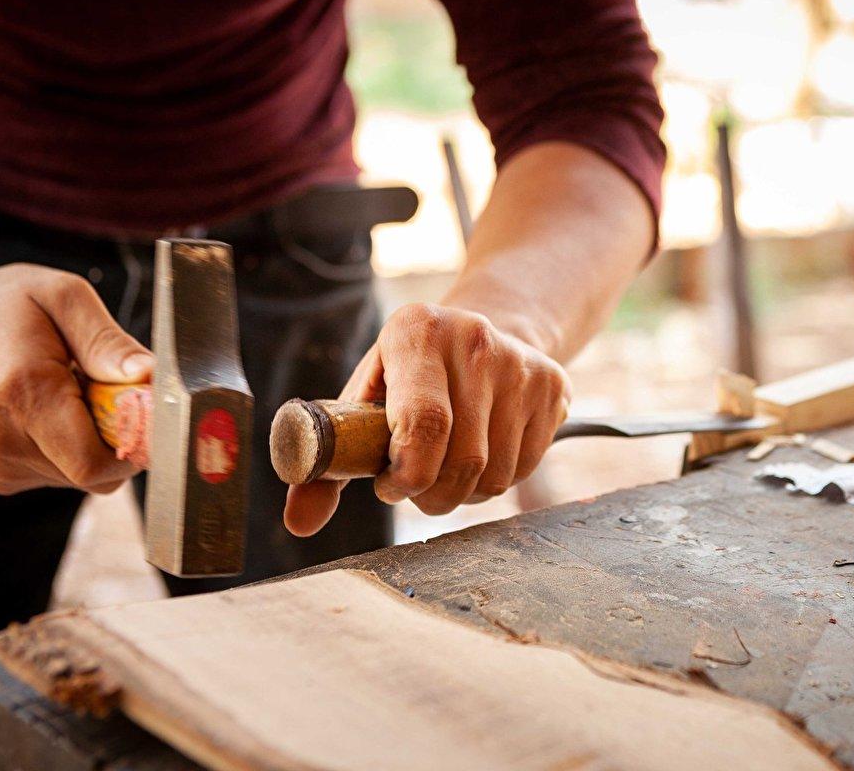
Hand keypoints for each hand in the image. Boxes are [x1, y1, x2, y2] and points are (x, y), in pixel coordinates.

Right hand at [0, 261, 152, 493]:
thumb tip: (146, 377)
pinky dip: (68, 447)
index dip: (133, 445)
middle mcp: (3, 440)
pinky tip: (49, 411)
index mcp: (23, 391)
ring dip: (91, 441)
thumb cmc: (0, 307)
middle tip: (103, 393)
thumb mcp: (61, 296)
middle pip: (94, 474)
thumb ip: (107, 341)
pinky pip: (57, 473)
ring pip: (78, 475)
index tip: (141, 411)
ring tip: (69, 395)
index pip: (96, 462)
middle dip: (117, 439)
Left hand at [283, 303, 570, 535]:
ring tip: (446, 466)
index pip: (424, 425)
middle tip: (416, 487)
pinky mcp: (554, 384)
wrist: (480, 330)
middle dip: (433, 495)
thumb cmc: (406, 379)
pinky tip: (480, 453)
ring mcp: (521, 362)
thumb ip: (328, 463)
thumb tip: (299, 522)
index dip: (407, 474)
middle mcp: (474, 339)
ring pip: (496, 474)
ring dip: (465, 492)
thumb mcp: (363, 403)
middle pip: (463, 460)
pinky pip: (525, 468)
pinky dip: (497, 480)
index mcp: (415, 332)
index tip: (390, 483)